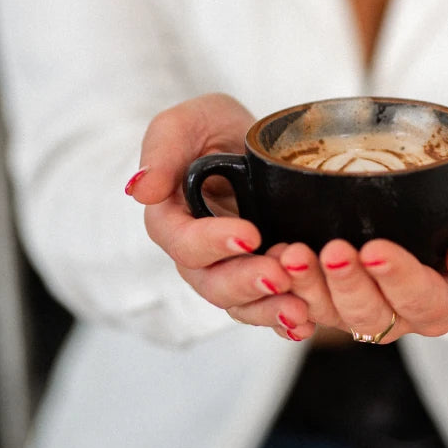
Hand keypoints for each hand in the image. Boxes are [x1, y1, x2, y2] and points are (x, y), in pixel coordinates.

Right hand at [127, 94, 313, 339]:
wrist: (249, 140)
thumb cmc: (210, 128)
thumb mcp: (186, 123)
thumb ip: (162, 149)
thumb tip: (139, 189)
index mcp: (171, 217)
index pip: (181, 241)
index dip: (211, 243)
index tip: (249, 234)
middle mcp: (198, 252)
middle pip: (211, 282)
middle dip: (245, 283)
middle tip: (279, 275)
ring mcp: (230, 267)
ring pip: (239, 303)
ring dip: (268, 310)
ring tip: (300, 310)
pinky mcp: (260, 273)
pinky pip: (266, 306)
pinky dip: (285, 318)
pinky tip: (308, 323)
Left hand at [277, 190, 447, 343]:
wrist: (439, 218)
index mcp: (440, 304)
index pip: (421, 300)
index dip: (397, 279)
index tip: (376, 249)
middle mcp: (396, 317)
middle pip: (369, 315)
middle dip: (347, 283)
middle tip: (331, 248)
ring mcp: (356, 309)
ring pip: (329, 313)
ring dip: (308, 285)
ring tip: (291, 254)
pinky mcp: (325, 295)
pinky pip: (301, 302)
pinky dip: (284, 286)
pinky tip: (271, 259)